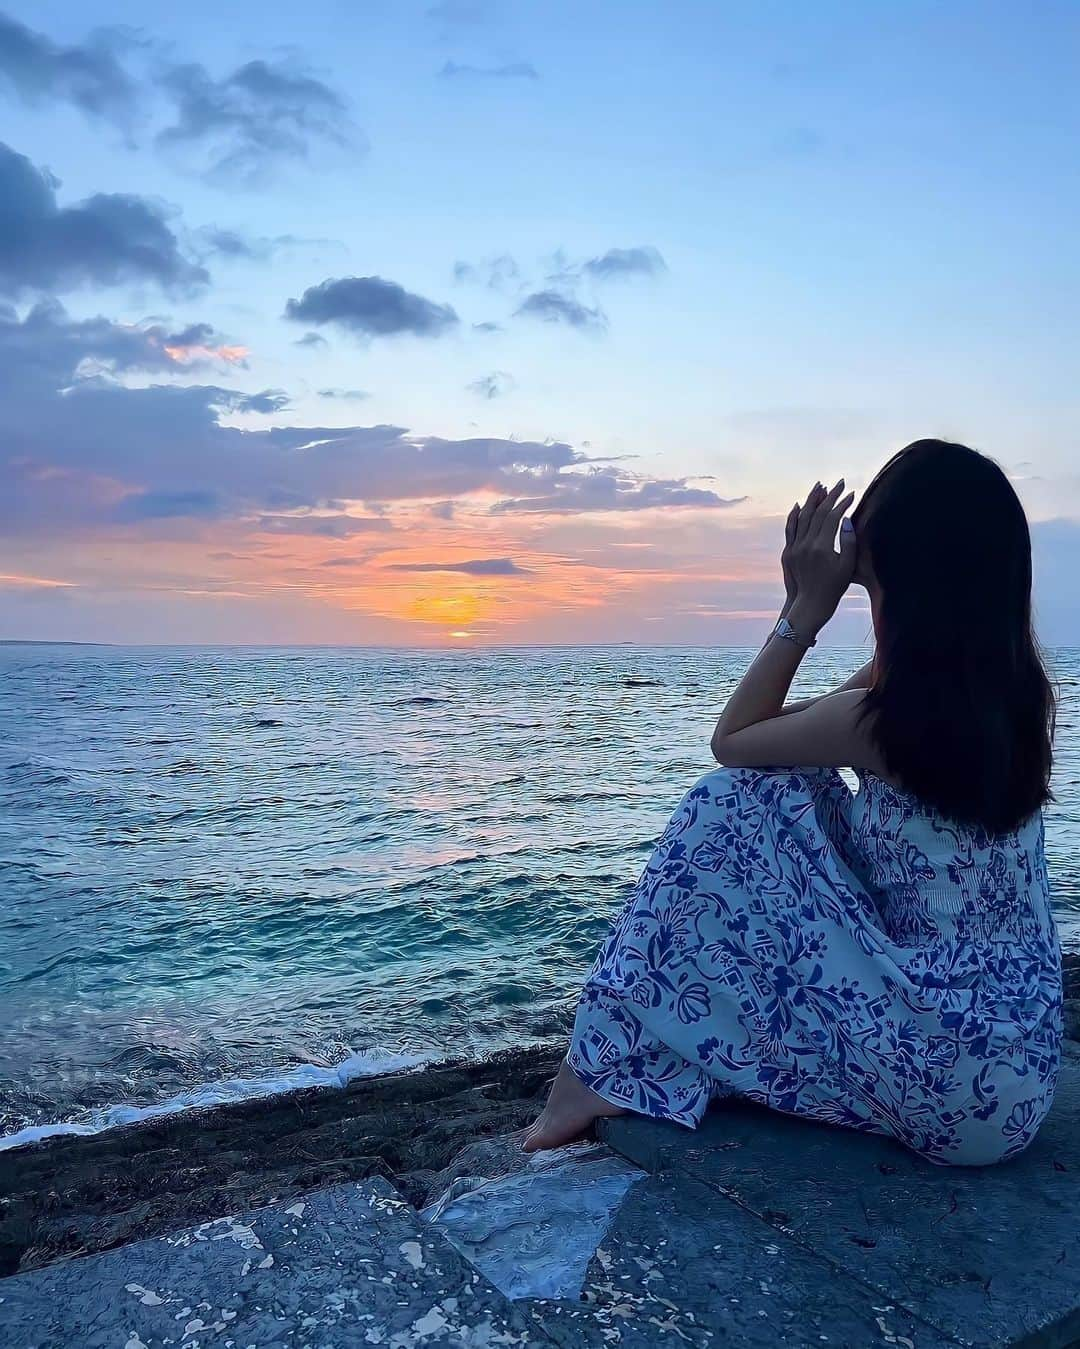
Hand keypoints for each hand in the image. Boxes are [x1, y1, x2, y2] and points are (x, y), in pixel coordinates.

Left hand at [782, 479, 855, 633]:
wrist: (810, 605)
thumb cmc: (834, 587)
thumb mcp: (847, 566)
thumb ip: (849, 542)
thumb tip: (847, 519)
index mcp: (821, 548)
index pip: (831, 517)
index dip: (842, 504)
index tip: (851, 493)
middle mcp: (805, 545)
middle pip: (817, 513)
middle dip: (829, 496)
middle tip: (838, 483)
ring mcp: (794, 548)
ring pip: (801, 517)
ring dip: (811, 500)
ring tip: (820, 487)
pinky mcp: (788, 552)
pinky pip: (790, 528)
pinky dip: (794, 515)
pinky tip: (798, 504)